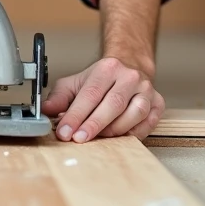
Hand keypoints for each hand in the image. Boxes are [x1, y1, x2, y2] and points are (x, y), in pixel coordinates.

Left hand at [42, 0, 164, 141]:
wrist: (130, 66)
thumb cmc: (101, 79)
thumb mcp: (76, 82)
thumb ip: (60, 97)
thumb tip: (46, 110)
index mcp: (107, 68)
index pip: (90, 94)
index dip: (76, 115)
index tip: (64, 131)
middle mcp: (129, 77)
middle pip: (112, 104)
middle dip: (93, 125)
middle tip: (78, 139)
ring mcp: (146, 90)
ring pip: (133, 114)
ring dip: (114, 130)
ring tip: (98, 136)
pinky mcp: (158, 103)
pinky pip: (147, 124)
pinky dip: (133, 133)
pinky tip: (119, 136)